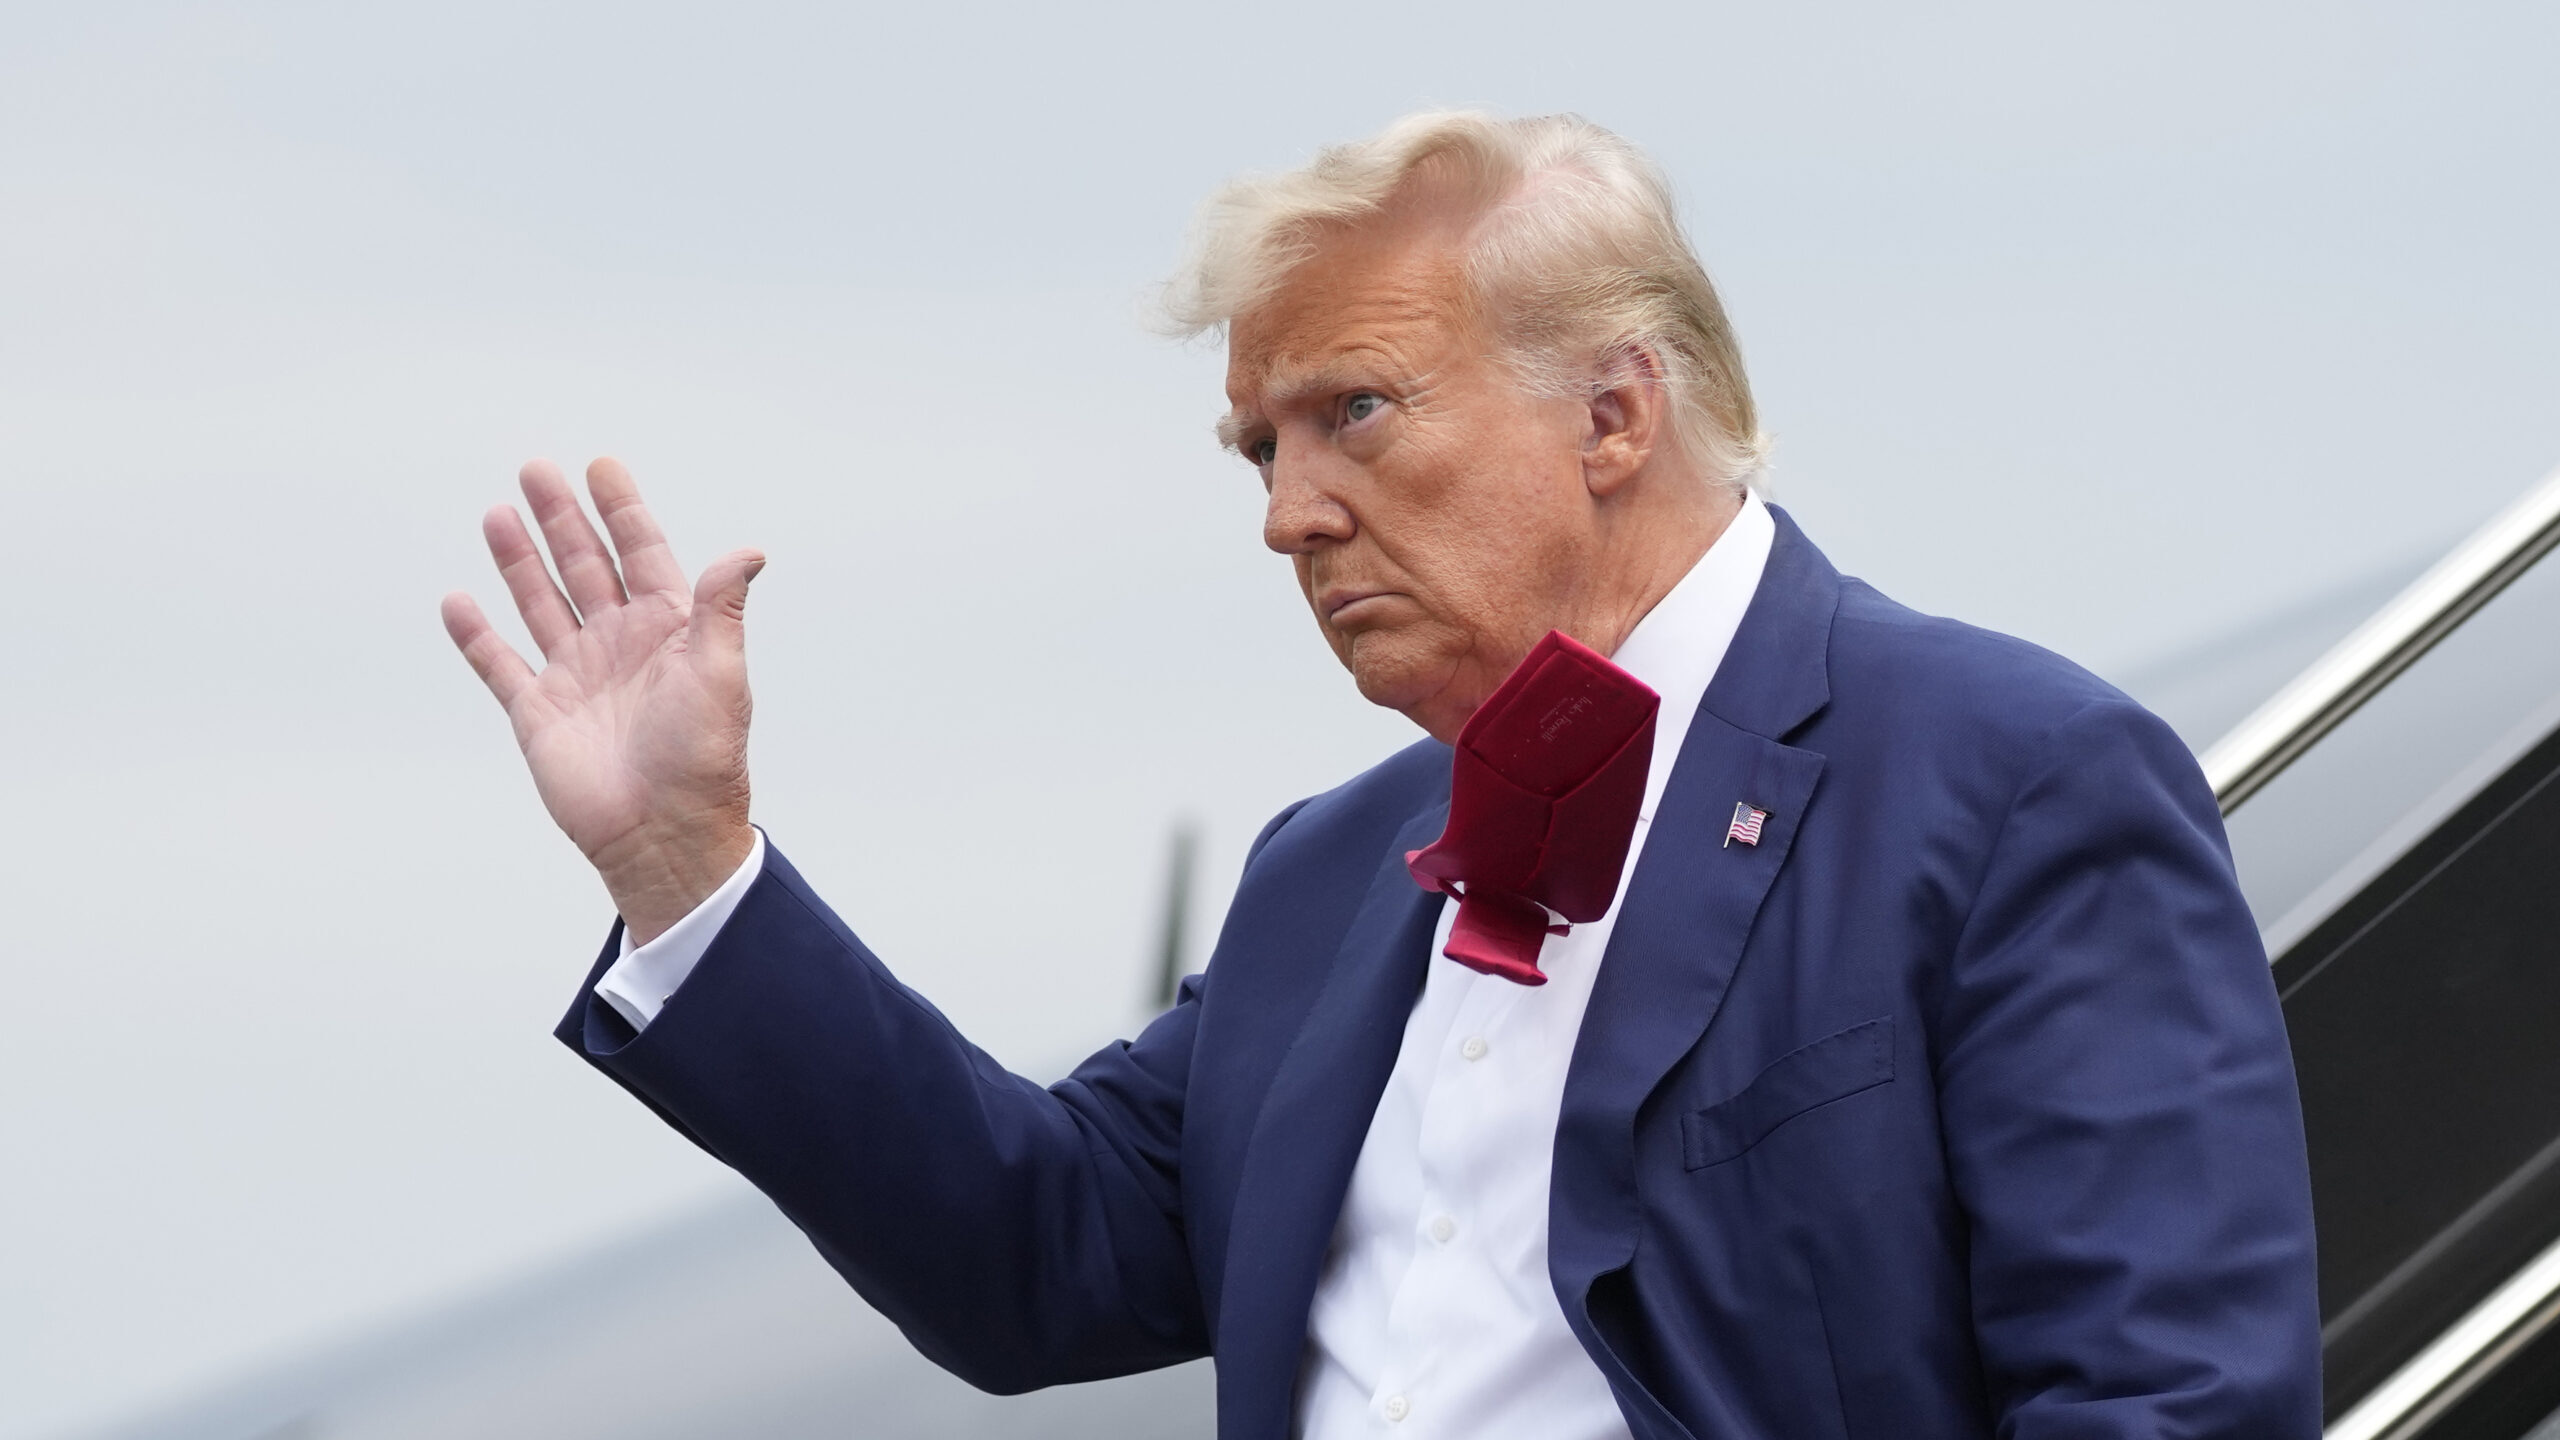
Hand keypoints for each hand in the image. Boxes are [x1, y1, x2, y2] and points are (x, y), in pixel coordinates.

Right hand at [441, 458, 762, 944]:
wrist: (663, 833)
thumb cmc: (703, 757)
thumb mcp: (720, 671)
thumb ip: (721, 607)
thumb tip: (751, 550)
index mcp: (668, 629)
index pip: (641, 553)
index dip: (622, 510)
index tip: (602, 466)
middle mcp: (620, 644)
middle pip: (585, 566)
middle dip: (562, 518)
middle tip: (536, 469)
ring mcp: (576, 675)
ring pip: (541, 602)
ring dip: (519, 560)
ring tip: (498, 513)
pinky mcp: (538, 713)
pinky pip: (499, 664)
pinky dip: (477, 635)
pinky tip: (458, 599)